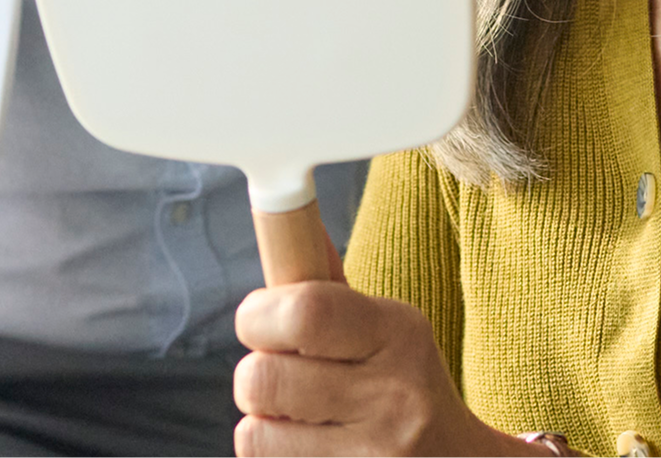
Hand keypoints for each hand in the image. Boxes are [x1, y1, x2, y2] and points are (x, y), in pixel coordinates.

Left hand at [232, 283, 536, 457]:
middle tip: (279, 371)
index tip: (258, 318)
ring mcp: (375, 453)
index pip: (305, 312)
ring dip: (262, 421)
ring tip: (297, 415)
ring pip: (254, 432)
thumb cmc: (406, 386)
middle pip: (262, 378)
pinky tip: (309, 446)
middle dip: (256, 372)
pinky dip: (273, 454)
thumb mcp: (388, 331)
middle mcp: (392, 395)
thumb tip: (289, 226)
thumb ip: (332, 290)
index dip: (258, 313)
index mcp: (399, 333)